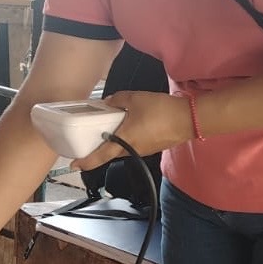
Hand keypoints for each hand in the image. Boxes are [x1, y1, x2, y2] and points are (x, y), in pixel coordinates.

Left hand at [69, 90, 191, 172]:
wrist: (188, 119)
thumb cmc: (160, 111)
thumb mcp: (135, 98)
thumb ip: (118, 99)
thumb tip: (109, 102)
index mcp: (124, 141)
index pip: (100, 156)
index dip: (85, 161)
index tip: (74, 164)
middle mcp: (131, 151)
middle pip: (109, 154)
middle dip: (97, 150)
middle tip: (87, 142)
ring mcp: (143, 151)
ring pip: (121, 149)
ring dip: (113, 143)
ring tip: (106, 131)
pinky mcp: (152, 147)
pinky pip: (133, 145)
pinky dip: (126, 139)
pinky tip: (128, 127)